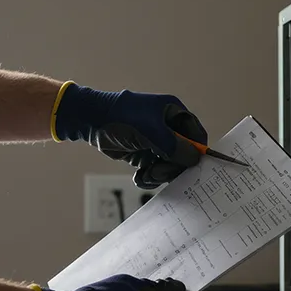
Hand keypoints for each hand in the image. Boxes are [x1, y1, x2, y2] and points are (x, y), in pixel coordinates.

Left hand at [51, 83, 207, 188]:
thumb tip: (196, 158)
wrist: (91, 121)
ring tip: (147, 174)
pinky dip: (149, 176)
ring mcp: (156, 142)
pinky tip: (140, 176)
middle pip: (184, 154)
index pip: (196, 134)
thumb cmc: (122, 118)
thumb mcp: (151, 131)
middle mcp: (167, 128)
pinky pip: (155, 170)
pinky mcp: (144, 154)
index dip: (199, 150)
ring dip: (160, 174)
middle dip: (173, 167)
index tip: (196, 167)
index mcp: (173, 113)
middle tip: (160, 173)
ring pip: (169, 165)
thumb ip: (175, 146)